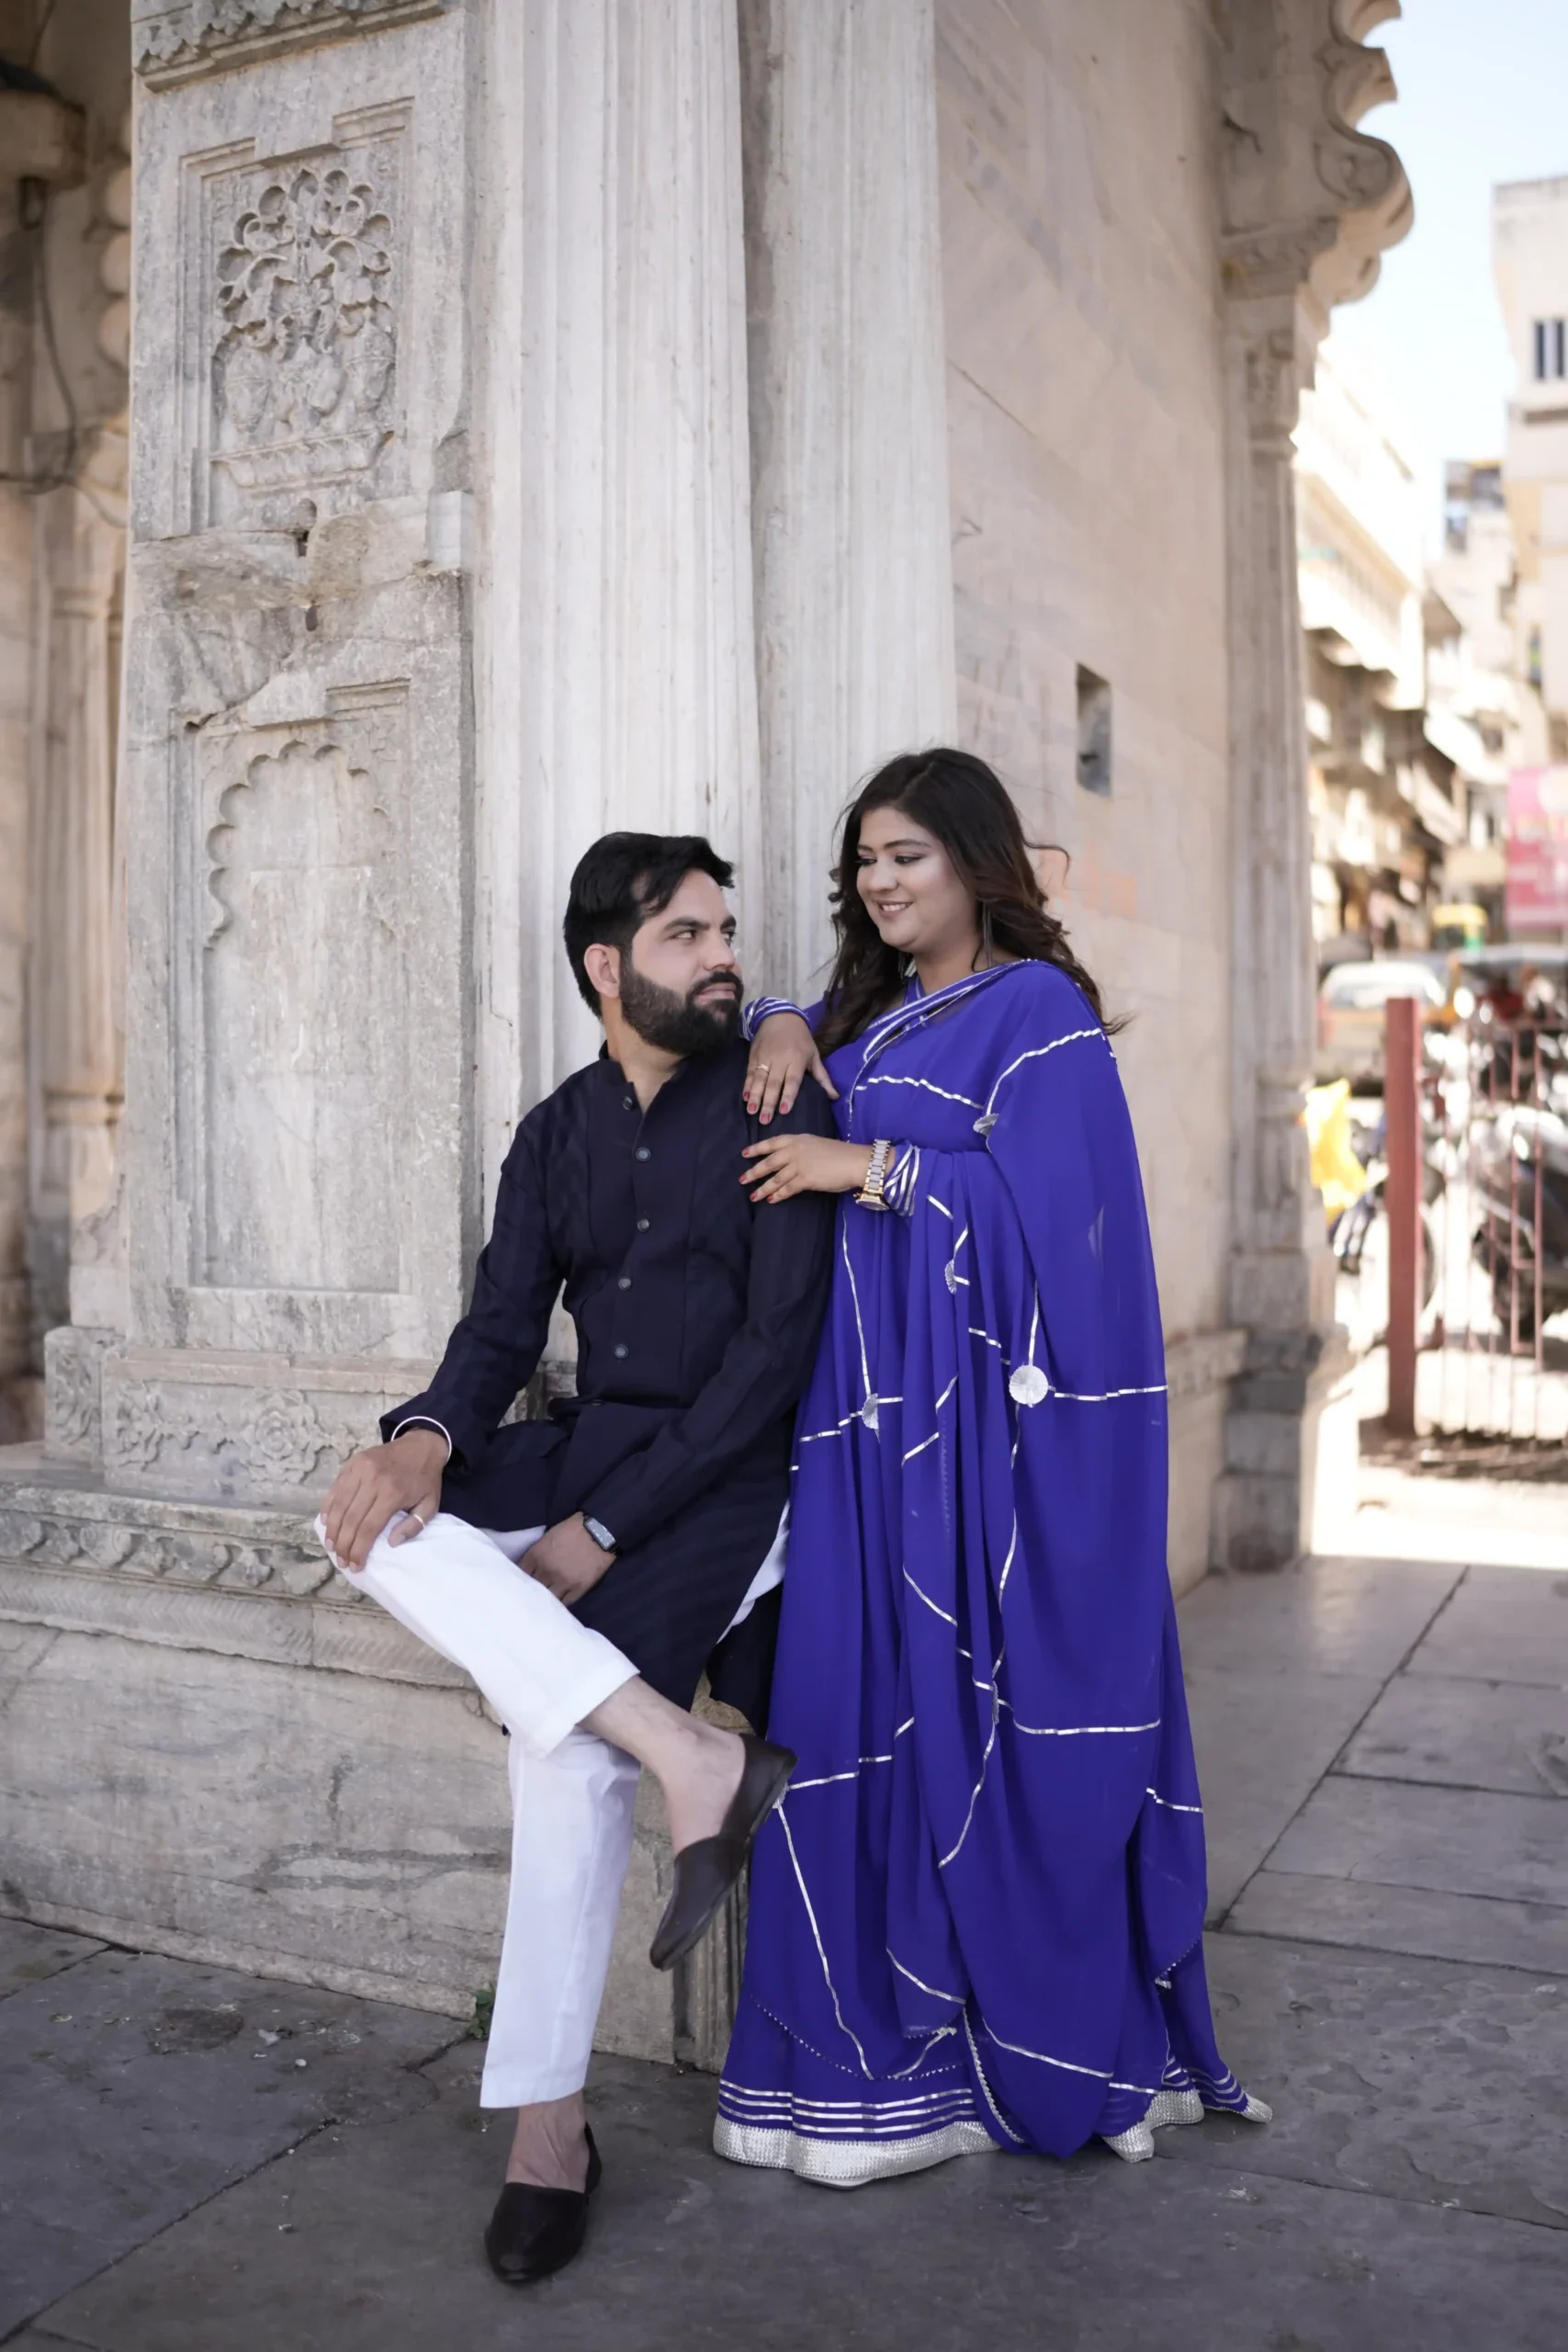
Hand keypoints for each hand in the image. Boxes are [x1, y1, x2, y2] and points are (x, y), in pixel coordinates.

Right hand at [322, 1428, 446, 1569]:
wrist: (421, 1445)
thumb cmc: (425, 1479)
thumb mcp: (430, 1505)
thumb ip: (413, 1526)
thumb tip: (391, 1543)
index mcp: (393, 1493)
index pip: (369, 1528)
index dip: (359, 1549)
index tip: (355, 1565)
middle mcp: (373, 1480)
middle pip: (351, 1519)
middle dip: (343, 1545)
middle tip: (340, 1561)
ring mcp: (360, 1469)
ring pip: (339, 1505)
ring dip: (332, 1529)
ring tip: (331, 1547)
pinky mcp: (352, 1462)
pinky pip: (335, 1488)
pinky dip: (328, 1507)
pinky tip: (326, 1523)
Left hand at [524, 1513, 616, 1606]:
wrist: (599, 1532)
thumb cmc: (573, 1529)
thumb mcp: (548, 1536)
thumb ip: (537, 1553)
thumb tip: (529, 1567)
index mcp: (537, 1556)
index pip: (521, 1573)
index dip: (520, 1577)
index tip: (520, 1581)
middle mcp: (547, 1571)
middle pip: (533, 1587)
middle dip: (532, 1589)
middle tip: (531, 1593)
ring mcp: (562, 1581)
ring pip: (548, 1597)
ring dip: (546, 1598)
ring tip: (545, 1600)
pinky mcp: (578, 1589)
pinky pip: (565, 1602)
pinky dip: (561, 1602)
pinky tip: (559, 1602)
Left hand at [741, 1133, 873, 1203]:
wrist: (854, 1161)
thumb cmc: (840, 1154)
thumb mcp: (817, 1144)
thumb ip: (803, 1150)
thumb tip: (793, 1160)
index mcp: (798, 1139)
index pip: (772, 1142)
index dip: (757, 1148)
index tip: (744, 1153)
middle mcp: (795, 1150)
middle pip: (769, 1162)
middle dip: (754, 1171)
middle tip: (742, 1179)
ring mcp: (799, 1164)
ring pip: (775, 1178)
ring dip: (762, 1188)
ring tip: (753, 1196)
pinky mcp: (805, 1179)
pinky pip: (787, 1189)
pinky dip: (778, 1195)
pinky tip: (771, 1200)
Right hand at [744, 1011, 838, 1122]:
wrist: (780, 1017)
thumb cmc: (801, 1039)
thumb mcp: (814, 1055)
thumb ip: (822, 1077)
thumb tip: (835, 1097)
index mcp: (796, 1059)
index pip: (792, 1080)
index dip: (788, 1095)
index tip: (784, 1110)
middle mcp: (779, 1060)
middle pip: (773, 1083)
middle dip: (768, 1102)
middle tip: (765, 1120)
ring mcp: (764, 1058)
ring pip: (759, 1079)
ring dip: (755, 1096)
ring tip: (751, 1111)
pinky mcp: (753, 1056)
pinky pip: (749, 1073)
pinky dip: (746, 1085)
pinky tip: (745, 1097)